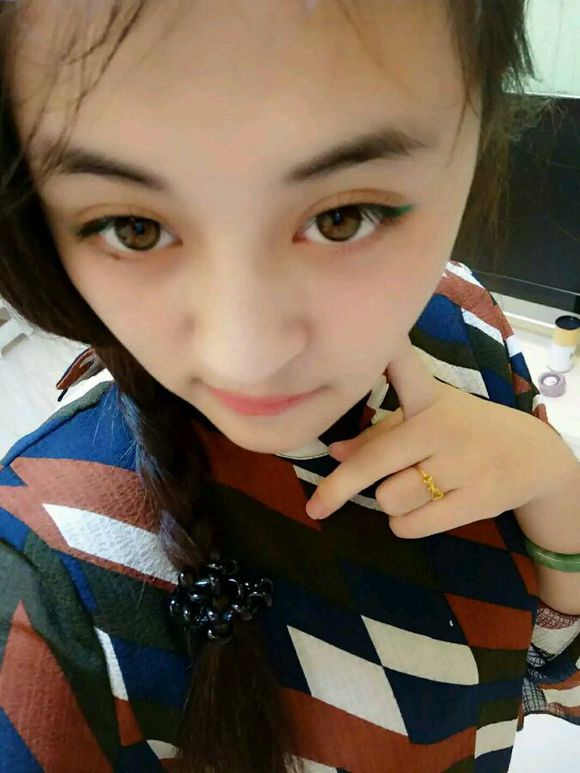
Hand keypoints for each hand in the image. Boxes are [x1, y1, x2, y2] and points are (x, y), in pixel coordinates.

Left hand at [305, 336, 571, 538]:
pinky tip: (416, 510)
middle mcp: (441, 429)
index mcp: (428, 401)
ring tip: (409, 489)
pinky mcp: (475, 501)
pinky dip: (404, 524)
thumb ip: (378, 436)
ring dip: (388, 502)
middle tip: (315, 508)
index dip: (392, 356)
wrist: (533, 457)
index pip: (407, 371)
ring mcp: (460, 466)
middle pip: (375, 461)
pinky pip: (412, 524)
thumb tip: (334, 454)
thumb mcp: (426, 421)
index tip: (377, 337)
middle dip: (337, 489)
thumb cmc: (464, 432)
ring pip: (390, 498)